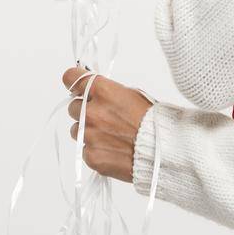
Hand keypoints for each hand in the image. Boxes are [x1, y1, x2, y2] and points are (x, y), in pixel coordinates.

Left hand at [60, 65, 152, 183]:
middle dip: (85, 110)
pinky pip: (85, 149)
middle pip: (73, 107)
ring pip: (76, 130)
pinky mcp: (91, 156)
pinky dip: (95, 149)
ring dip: (88, 131)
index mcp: (104, 92)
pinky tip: (112, 149)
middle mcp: (93, 112)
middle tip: (104, 117)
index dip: (74, 81)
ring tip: (110, 135)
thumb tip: (94, 94)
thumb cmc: (153, 121)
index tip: (76, 86)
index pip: (71, 78)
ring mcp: (89, 135)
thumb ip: (107, 93)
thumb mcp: (133, 95)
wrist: (162, 151)